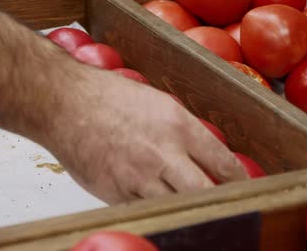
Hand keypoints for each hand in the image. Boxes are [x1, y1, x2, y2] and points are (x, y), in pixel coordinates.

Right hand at [40, 66, 247, 203]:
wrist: (64, 104)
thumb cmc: (108, 97)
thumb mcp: (156, 102)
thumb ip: (183, 130)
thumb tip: (205, 154)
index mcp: (177, 125)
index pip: (223, 163)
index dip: (238, 180)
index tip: (242, 187)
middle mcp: (162, 153)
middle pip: (206, 193)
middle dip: (220, 201)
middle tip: (227, 205)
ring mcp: (138, 178)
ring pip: (177, 206)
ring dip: (187, 206)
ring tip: (192, 204)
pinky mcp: (116, 194)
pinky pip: (145, 208)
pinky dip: (154, 206)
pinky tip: (156, 199)